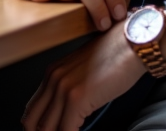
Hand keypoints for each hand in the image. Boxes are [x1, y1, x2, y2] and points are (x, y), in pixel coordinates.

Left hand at [21, 19, 145, 130]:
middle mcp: (53, 79)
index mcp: (53, 72)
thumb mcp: (85, 70)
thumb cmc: (117, 54)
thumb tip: (71, 113)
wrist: (133, 43)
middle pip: (32, 121)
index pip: (33, 109)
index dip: (37, 127)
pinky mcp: (77, 99)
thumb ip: (73, 88)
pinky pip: (66, 130)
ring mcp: (63, 89)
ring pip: (46, 128)